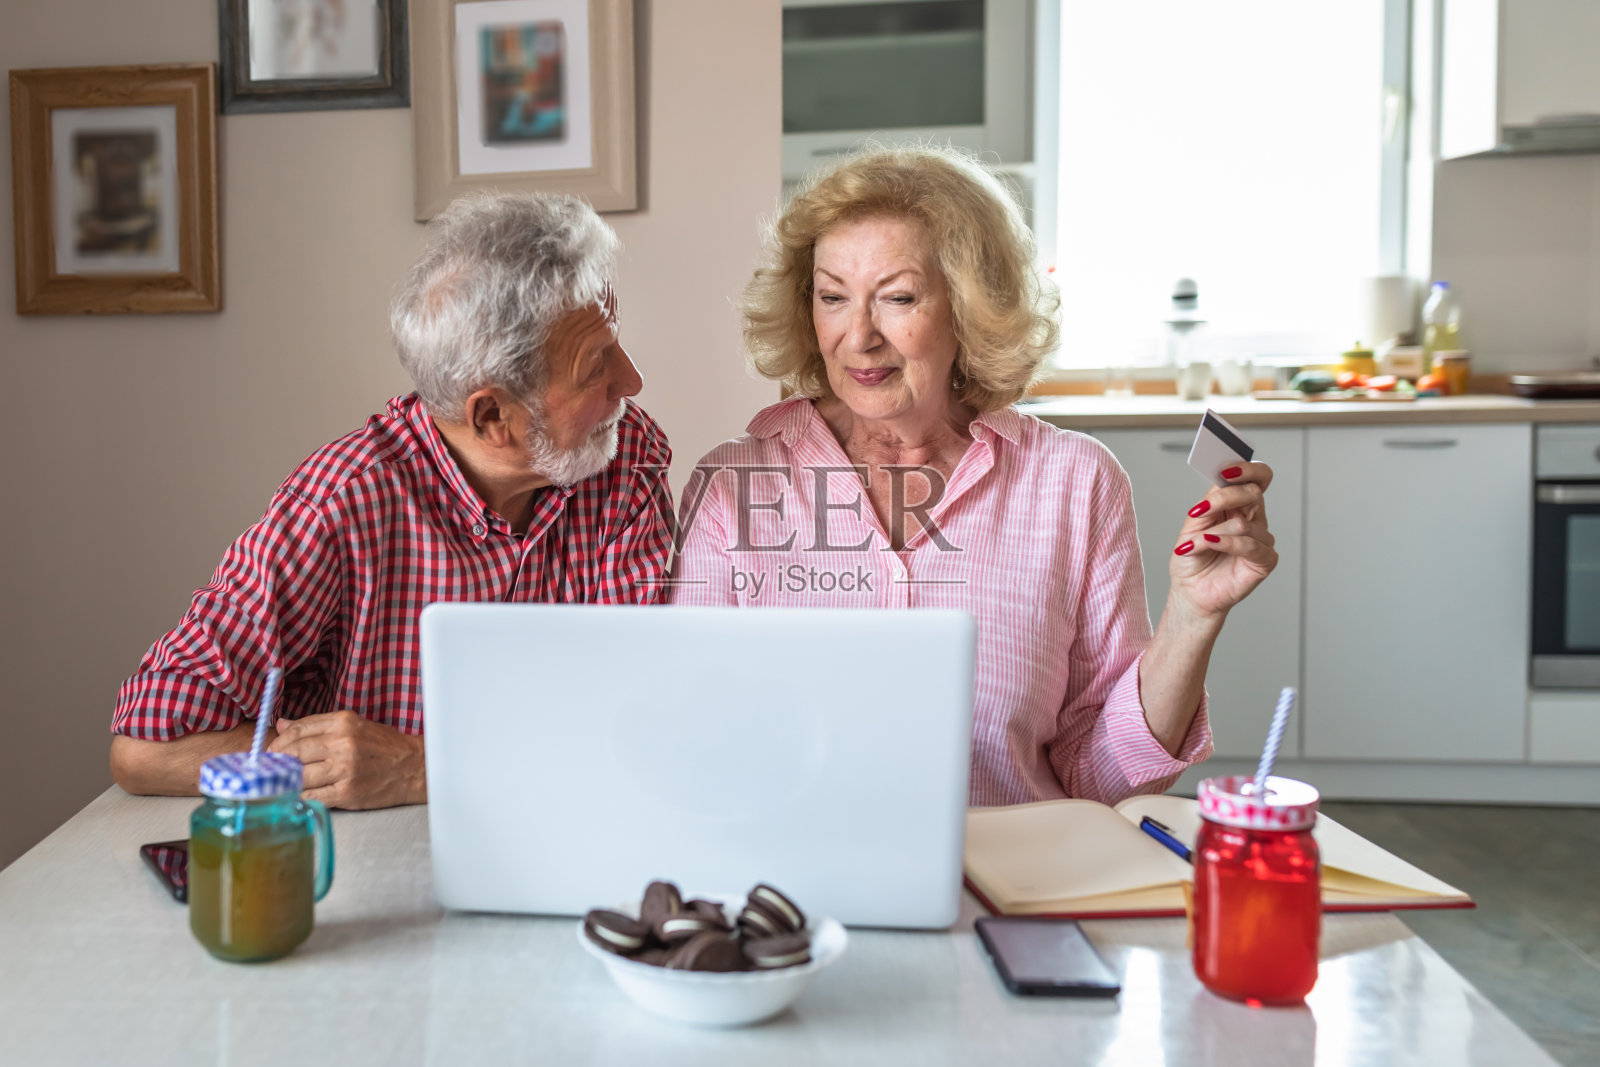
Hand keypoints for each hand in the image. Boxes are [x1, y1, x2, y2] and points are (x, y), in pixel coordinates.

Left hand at [269, 711, 426, 808]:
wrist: (414, 768)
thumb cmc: (384, 747)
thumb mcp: (354, 726)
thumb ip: (318, 725)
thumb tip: (283, 724)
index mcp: (343, 723)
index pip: (298, 730)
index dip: (279, 741)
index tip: (273, 750)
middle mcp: (342, 743)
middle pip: (294, 752)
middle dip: (277, 761)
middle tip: (273, 767)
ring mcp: (344, 769)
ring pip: (299, 775)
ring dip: (287, 780)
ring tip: (284, 781)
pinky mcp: (346, 792)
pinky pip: (311, 795)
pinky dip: (300, 795)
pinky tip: (300, 793)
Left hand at [1167, 461, 1278, 621]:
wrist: (1190, 591)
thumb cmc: (1193, 558)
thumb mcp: (1193, 524)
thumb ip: (1209, 501)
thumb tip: (1221, 480)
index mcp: (1238, 504)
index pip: (1257, 477)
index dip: (1247, 469)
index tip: (1226, 470)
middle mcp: (1253, 518)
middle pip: (1253, 493)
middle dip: (1225, 497)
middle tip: (1201, 510)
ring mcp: (1261, 539)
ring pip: (1244, 523)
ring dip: (1212, 533)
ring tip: (1194, 544)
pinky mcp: (1265, 560)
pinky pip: (1250, 545)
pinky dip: (1224, 544)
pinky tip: (1208, 545)